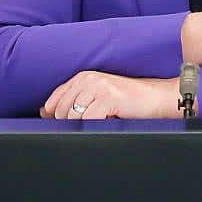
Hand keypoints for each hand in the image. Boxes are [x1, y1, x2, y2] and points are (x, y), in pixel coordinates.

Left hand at [42, 72, 178, 119]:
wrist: (157, 98)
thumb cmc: (129, 101)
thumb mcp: (97, 97)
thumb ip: (72, 101)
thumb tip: (44, 112)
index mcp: (83, 76)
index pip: (55, 99)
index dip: (57, 116)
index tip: (69, 123)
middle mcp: (88, 79)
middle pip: (61, 111)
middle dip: (71, 123)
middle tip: (93, 122)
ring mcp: (98, 87)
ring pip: (73, 116)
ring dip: (85, 125)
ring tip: (102, 120)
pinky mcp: (108, 98)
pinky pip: (88, 120)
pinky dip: (96, 125)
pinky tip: (108, 120)